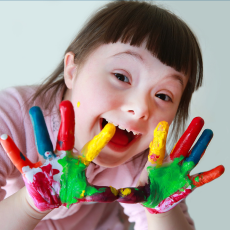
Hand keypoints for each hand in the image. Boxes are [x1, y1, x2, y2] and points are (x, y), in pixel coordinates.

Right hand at [0, 101, 117, 211]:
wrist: (50, 196)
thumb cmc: (68, 190)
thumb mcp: (85, 192)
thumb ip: (100, 193)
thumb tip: (118, 194)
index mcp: (77, 162)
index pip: (90, 149)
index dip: (100, 139)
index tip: (111, 127)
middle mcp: (62, 157)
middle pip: (65, 137)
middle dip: (66, 121)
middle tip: (66, 103)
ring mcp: (47, 162)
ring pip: (42, 141)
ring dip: (38, 127)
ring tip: (34, 109)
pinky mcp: (32, 170)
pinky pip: (21, 159)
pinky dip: (13, 150)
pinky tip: (4, 138)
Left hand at [117, 117, 224, 213]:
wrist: (157, 200)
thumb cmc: (147, 191)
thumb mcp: (139, 191)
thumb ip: (132, 192)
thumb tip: (118, 194)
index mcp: (157, 163)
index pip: (158, 148)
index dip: (160, 138)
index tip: (163, 124)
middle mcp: (171, 164)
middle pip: (181, 146)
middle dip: (190, 134)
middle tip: (199, 119)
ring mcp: (181, 172)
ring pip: (193, 156)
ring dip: (201, 146)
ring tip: (209, 133)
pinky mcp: (188, 183)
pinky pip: (201, 178)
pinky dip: (210, 174)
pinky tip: (220, 168)